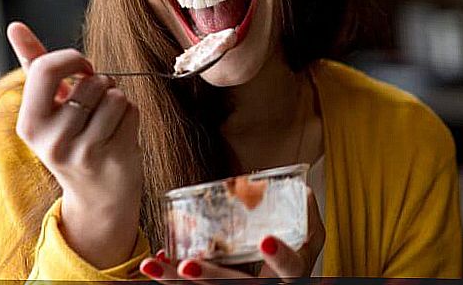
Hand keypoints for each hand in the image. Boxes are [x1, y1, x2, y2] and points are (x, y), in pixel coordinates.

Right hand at [7, 21, 142, 268]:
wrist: (97, 197)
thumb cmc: (73, 140)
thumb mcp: (48, 107)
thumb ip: (33, 64)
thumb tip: (14, 26)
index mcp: (29, 123)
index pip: (47, 69)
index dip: (74, 60)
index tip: (83, 69)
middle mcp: (50, 140)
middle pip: (90, 81)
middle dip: (102, 83)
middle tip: (96, 105)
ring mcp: (81, 151)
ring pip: (114, 95)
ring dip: (118, 100)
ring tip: (107, 121)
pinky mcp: (111, 157)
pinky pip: (131, 111)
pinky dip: (131, 115)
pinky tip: (119, 134)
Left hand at [140, 188, 324, 281]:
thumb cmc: (295, 263)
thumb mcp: (310, 241)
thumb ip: (306, 216)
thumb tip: (303, 188)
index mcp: (292, 276)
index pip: (291, 269)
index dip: (279, 257)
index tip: (266, 240)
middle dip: (211, 277)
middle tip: (187, 265)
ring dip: (175, 282)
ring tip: (153, 264)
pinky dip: (171, 279)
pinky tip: (156, 262)